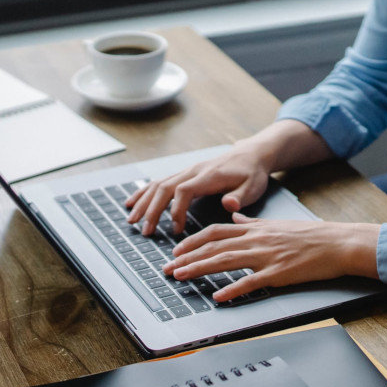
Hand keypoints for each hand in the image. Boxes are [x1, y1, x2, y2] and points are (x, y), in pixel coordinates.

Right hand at [124, 145, 270, 235]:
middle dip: (152, 210)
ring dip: (144, 202)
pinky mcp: (185, 175)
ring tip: (132, 220)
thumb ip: (240, 197)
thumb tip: (229, 205)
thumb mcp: (253, 186)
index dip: (176, 210)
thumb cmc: (252, 173)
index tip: (176, 229)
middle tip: (146, 231)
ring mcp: (187, 172)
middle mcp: (193, 171)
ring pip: (159, 184)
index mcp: (208, 176)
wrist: (251, 154)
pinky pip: (160, 182)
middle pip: (165, 187)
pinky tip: (133, 203)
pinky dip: (144, 193)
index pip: (183, 190)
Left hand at [162, 213, 379, 301]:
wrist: (337, 243)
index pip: (215, 232)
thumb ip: (252, 221)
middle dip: (187, 257)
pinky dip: (233, 290)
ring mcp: (266, 256)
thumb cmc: (310, 235)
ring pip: (225, 261)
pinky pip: (251, 282)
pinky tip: (218, 297)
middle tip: (167, 268)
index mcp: (255, 228)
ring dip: (199, 269)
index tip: (176, 250)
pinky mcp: (278, 273)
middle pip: (214, 247)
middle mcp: (256, 239)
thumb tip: (235, 216)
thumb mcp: (276, 223)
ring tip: (181, 277)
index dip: (192, 241)